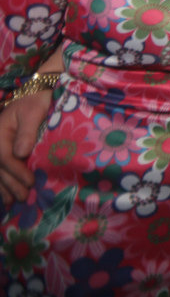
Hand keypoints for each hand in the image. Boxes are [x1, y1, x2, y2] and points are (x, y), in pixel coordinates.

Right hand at [0, 90, 50, 205]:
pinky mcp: (2, 150)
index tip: (30, 182)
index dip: (17, 172)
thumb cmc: (37, 101)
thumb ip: (27, 132)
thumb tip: (21, 153)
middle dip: (11, 185)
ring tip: (13, 203)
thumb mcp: (34, 112)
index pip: (5, 157)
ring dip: (4, 188)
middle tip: (24, 198)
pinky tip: (6, 197)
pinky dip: (1, 183)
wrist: (36, 94)